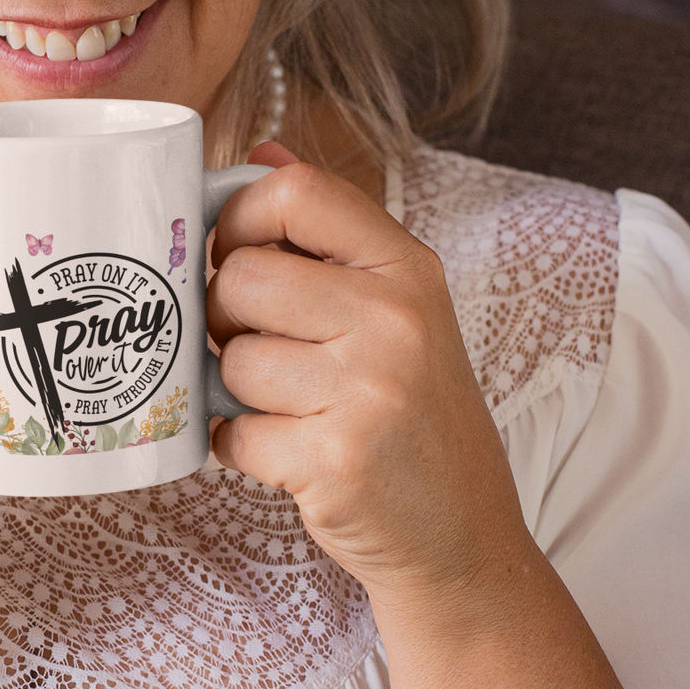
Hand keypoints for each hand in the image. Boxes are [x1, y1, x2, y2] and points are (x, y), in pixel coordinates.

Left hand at [208, 146, 527, 613]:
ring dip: (238, 392)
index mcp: (407, 268)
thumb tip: (260, 151)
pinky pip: (232, 433)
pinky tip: (288, 453)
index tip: (236, 252)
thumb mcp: (396, 308)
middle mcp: (396, 320)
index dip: (240, 217)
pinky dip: (241, 448)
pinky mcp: (336, 462)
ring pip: (233, 360)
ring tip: (290, 408)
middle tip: (259, 347)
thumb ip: (325, 232)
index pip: (296, 192)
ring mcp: (370, 392)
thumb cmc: (412, 414)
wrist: (463, 537)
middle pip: (241, 276)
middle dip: (227, 317)